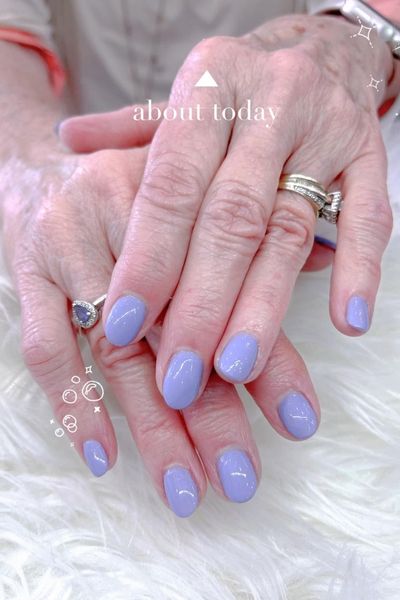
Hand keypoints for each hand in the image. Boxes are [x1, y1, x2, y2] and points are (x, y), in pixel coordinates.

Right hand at [2, 140, 320, 517]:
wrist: (38, 163)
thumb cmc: (130, 185)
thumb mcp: (191, 190)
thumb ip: (248, 232)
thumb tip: (324, 264)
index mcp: (181, 190)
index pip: (232, 286)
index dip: (266, 357)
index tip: (298, 420)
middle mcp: (125, 213)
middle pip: (176, 326)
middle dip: (213, 411)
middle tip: (242, 477)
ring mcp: (69, 244)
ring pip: (116, 348)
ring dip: (153, 426)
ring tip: (185, 488)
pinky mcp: (28, 271)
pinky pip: (46, 346)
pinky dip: (76, 403)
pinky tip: (106, 456)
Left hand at [73, 14, 393, 413]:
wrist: (323, 51)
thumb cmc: (239, 91)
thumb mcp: (184, 98)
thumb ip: (132, 130)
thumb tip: (69, 139)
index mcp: (211, 84)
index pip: (173, 184)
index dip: (150, 258)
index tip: (125, 323)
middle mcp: (269, 103)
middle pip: (231, 220)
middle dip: (201, 305)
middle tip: (179, 375)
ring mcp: (326, 130)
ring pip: (290, 231)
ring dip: (263, 307)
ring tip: (235, 368)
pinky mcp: (369, 155)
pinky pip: (369, 218)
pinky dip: (357, 271)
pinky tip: (348, 321)